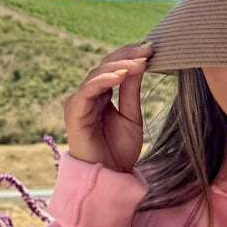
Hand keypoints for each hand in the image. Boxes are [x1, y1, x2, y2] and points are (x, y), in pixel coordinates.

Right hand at [63, 41, 153, 171]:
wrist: (109, 178)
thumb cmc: (119, 152)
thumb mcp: (132, 117)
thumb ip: (132, 91)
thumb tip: (141, 63)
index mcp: (101, 95)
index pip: (114, 67)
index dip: (131, 56)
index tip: (152, 48)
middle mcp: (88, 96)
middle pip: (105, 66)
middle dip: (127, 55)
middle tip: (148, 47)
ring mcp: (79, 102)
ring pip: (97, 75)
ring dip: (119, 65)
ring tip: (139, 61)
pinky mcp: (74, 112)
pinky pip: (88, 90)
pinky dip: (105, 80)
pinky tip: (122, 75)